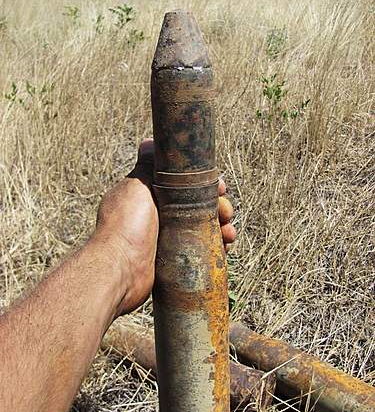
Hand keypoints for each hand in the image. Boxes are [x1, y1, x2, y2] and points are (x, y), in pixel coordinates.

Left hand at [95, 138, 235, 316]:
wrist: (119, 271)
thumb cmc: (125, 226)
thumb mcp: (137, 186)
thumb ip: (148, 165)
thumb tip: (149, 140)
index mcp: (150, 197)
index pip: (185, 185)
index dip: (205, 184)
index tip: (220, 186)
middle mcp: (158, 217)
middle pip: (197, 207)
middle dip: (217, 206)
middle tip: (226, 211)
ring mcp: (165, 240)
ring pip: (201, 228)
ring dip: (220, 227)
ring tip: (229, 232)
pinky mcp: (172, 260)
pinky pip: (199, 250)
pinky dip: (215, 247)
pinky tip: (225, 246)